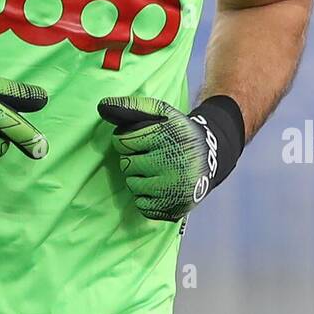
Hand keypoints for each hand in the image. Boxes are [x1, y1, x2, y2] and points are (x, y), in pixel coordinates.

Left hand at [97, 95, 244, 221]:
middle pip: (127, 165)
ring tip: (157, 171)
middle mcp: (174, 162)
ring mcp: (175, 187)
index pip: (123, 141)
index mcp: (169, 135)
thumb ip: (131, 106)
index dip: (125, 140)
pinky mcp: (176, 207)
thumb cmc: (177, 132)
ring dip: (139, 179)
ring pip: (133, 186)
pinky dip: (146, 197)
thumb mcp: (160, 112)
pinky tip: (160, 187)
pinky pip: (142, 205)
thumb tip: (102, 106)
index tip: (140, 140)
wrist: (211, 156)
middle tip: (151, 156)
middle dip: (133, 159)